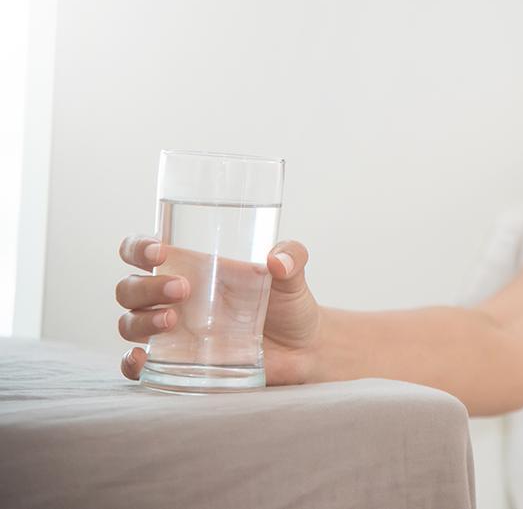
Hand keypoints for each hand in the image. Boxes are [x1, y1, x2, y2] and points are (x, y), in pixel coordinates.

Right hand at [116, 235, 324, 385]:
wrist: (302, 350)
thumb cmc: (287, 304)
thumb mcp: (292, 274)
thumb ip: (291, 257)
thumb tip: (278, 261)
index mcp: (189, 268)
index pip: (141, 252)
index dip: (137, 248)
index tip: (159, 251)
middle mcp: (171, 299)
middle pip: (129, 288)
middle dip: (146, 287)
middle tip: (182, 289)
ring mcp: (171, 333)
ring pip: (129, 323)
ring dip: (142, 320)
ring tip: (173, 320)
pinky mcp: (177, 364)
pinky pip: (138, 365)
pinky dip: (131, 363)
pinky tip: (143, 358)